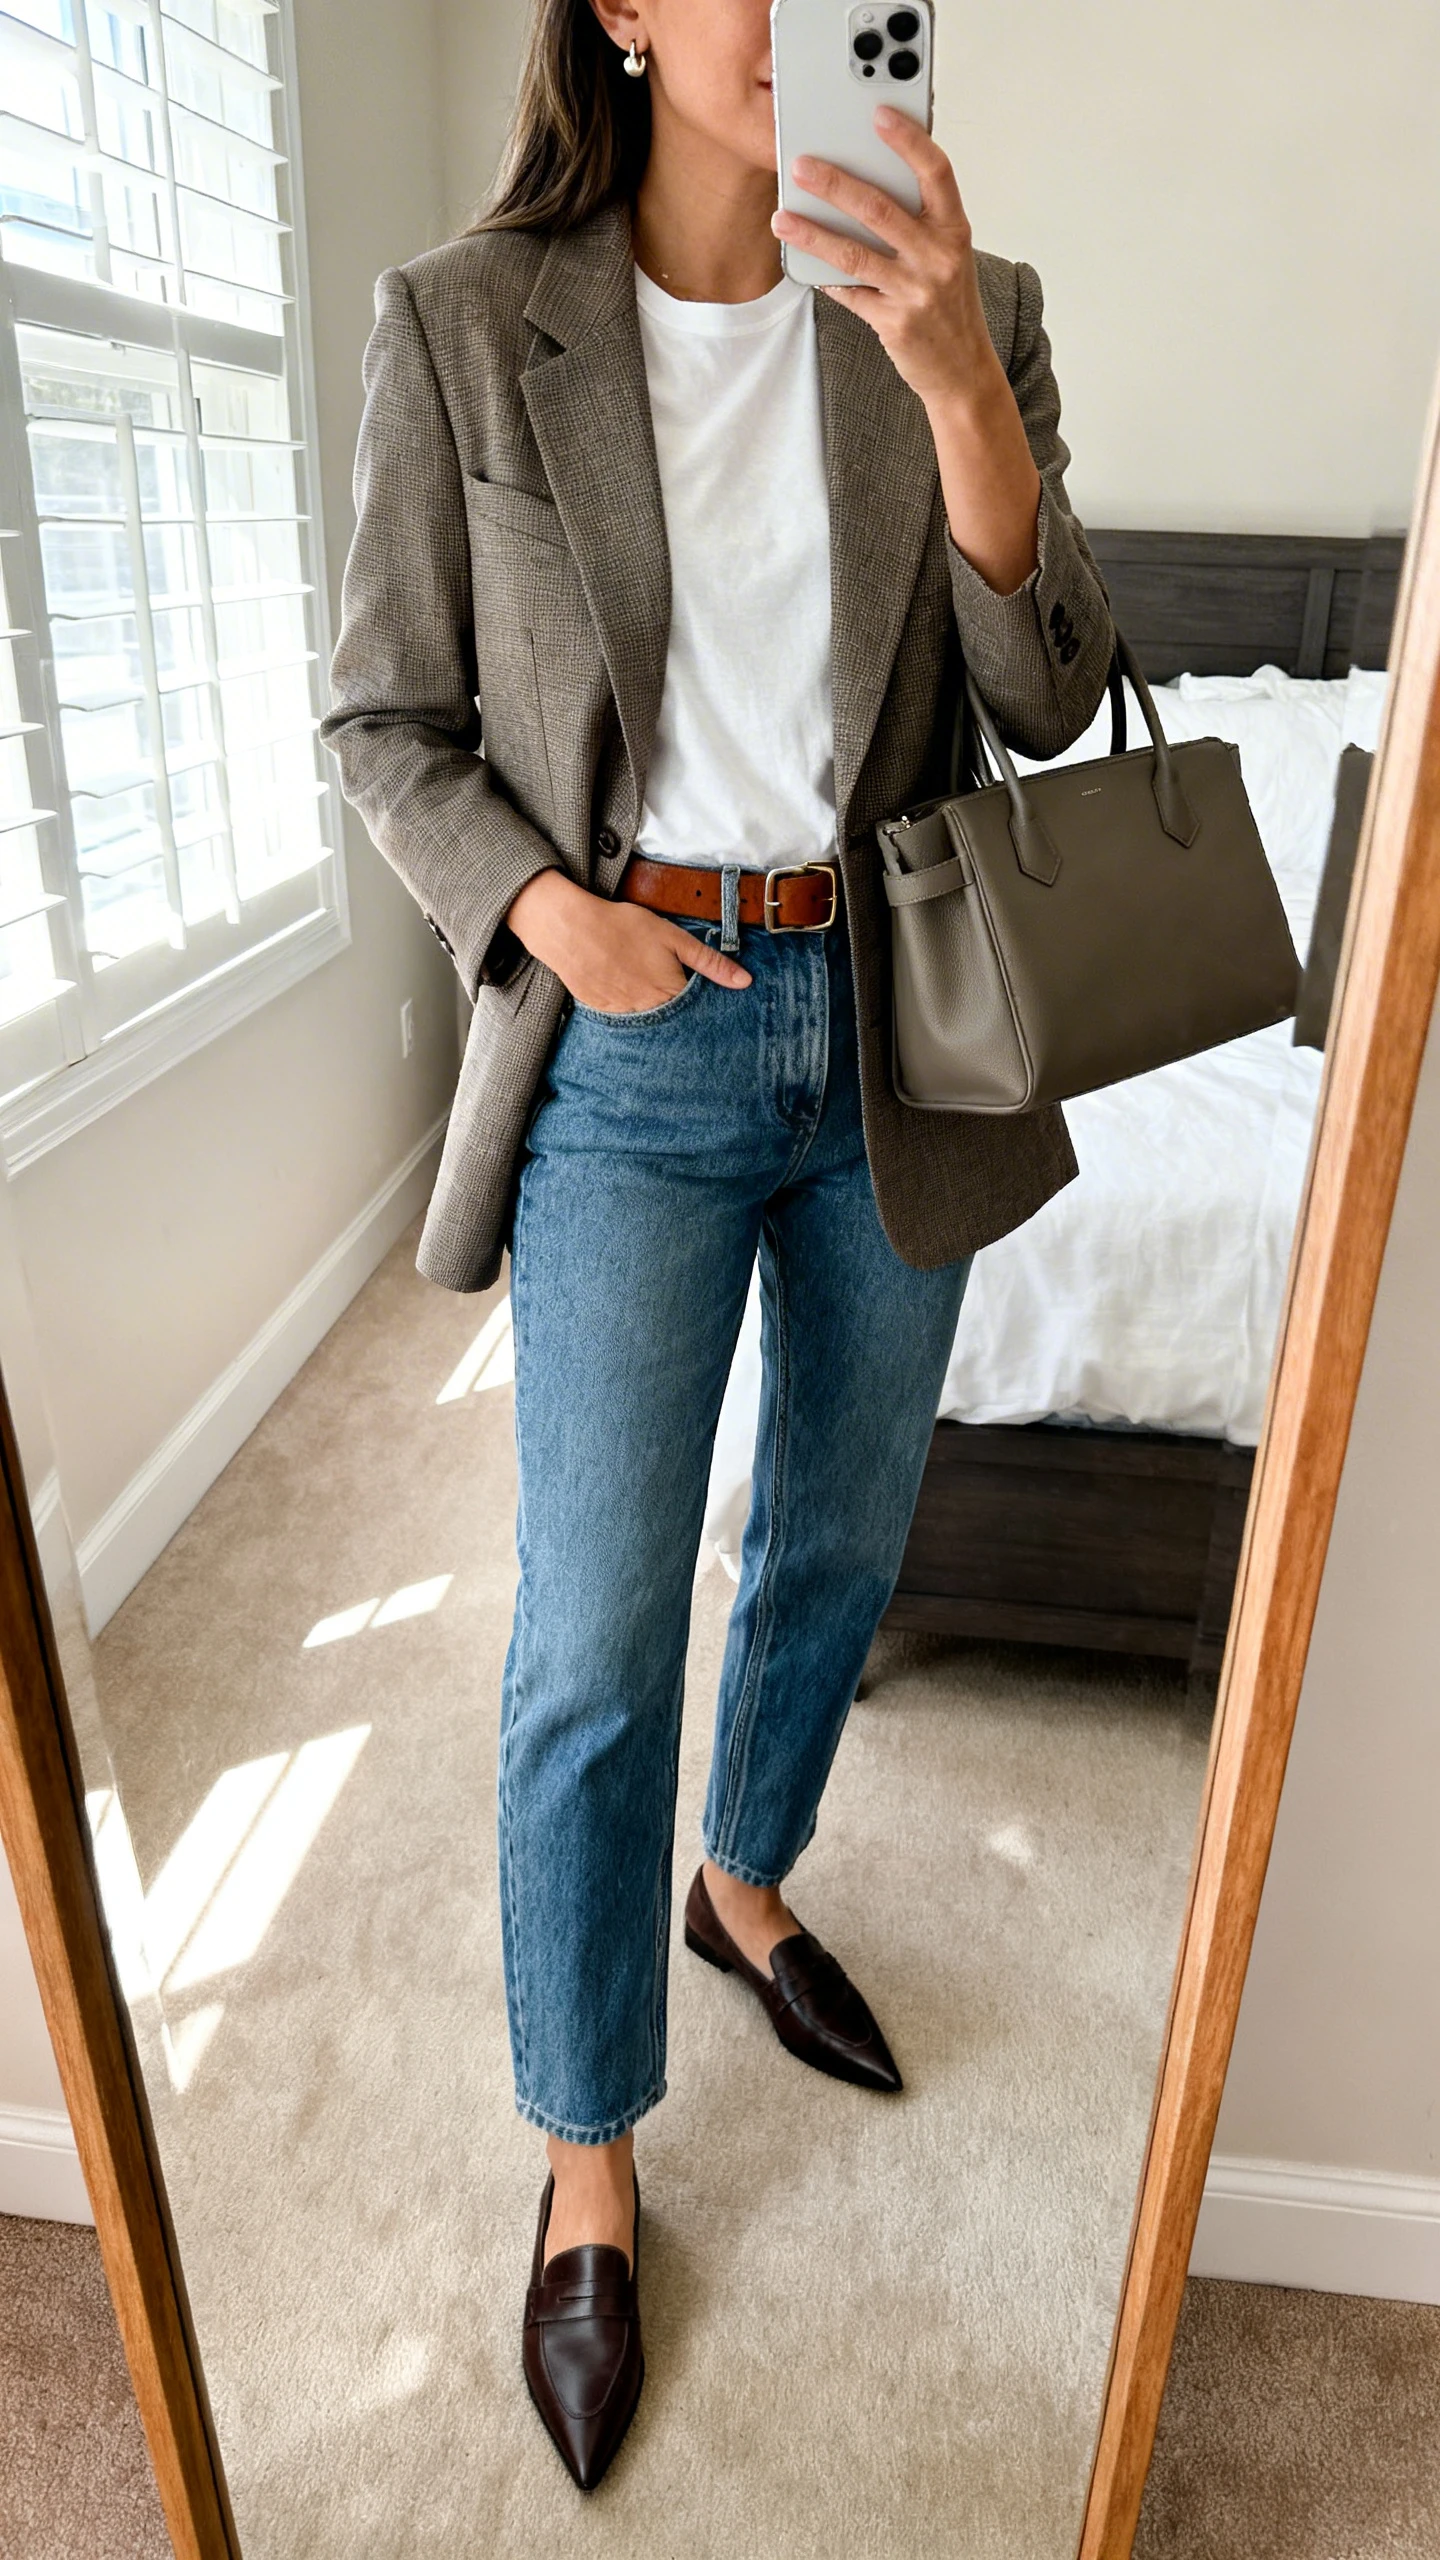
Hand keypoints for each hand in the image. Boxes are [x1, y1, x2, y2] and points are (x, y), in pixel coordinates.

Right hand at [506, 870, 751, 1011]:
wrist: (571, 929)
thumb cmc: (624, 927)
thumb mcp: (673, 938)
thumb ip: (709, 962)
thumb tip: (744, 982)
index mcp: (671, 993)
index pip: (697, 1013)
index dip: (703, 1008)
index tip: (706, 1004)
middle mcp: (649, 1012)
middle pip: (674, 1024)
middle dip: (680, 1018)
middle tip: (675, 1000)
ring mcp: (624, 1015)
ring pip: (648, 1026)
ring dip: (655, 1019)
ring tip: (650, 997)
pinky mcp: (602, 1013)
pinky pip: (623, 1021)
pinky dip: (630, 1014)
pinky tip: (627, 996)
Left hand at [772, 109, 996, 408]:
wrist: (962, 370)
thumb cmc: (948, 304)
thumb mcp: (946, 256)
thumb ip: (918, 222)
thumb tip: (863, 184)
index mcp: (955, 230)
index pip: (936, 172)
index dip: (909, 140)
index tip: (879, 114)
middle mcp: (939, 258)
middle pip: (880, 209)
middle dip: (835, 184)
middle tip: (801, 166)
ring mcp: (916, 292)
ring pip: (854, 253)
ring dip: (812, 233)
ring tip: (782, 218)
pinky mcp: (894, 322)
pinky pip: (849, 293)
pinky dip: (825, 277)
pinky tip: (803, 262)